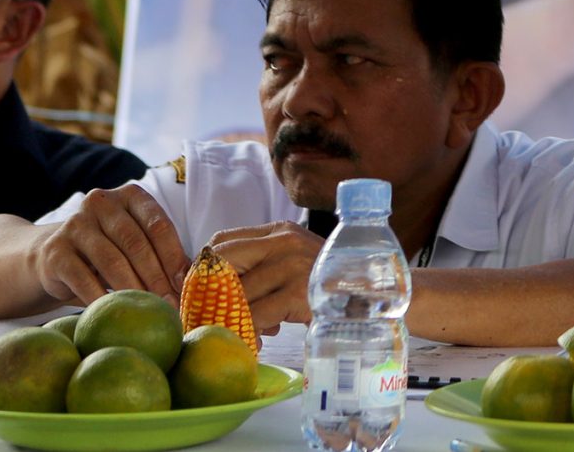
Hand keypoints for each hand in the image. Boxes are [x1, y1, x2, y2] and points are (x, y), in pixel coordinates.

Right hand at [32, 183, 190, 306]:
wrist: (53, 256)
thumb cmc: (109, 250)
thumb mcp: (136, 243)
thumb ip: (161, 252)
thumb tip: (192, 279)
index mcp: (130, 196)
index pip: (158, 225)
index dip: (174, 257)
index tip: (185, 285)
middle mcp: (101, 203)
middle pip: (136, 243)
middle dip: (157, 277)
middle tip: (169, 304)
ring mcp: (75, 225)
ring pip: (112, 261)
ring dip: (133, 289)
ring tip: (147, 309)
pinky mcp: (55, 251)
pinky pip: (83, 279)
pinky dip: (101, 298)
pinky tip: (114, 312)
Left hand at [207, 223, 323, 332]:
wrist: (373, 293)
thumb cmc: (330, 281)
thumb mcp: (296, 261)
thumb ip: (264, 267)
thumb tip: (218, 295)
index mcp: (279, 231)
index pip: (221, 242)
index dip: (202, 270)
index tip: (200, 295)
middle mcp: (283, 241)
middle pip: (221, 262)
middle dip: (208, 293)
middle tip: (206, 316)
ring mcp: (291, 265)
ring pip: (235, 294)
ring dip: (230, 318)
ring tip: (236, 333)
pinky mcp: (297, 292)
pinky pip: (255, 315)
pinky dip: (250, 332)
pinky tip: (258, 341)